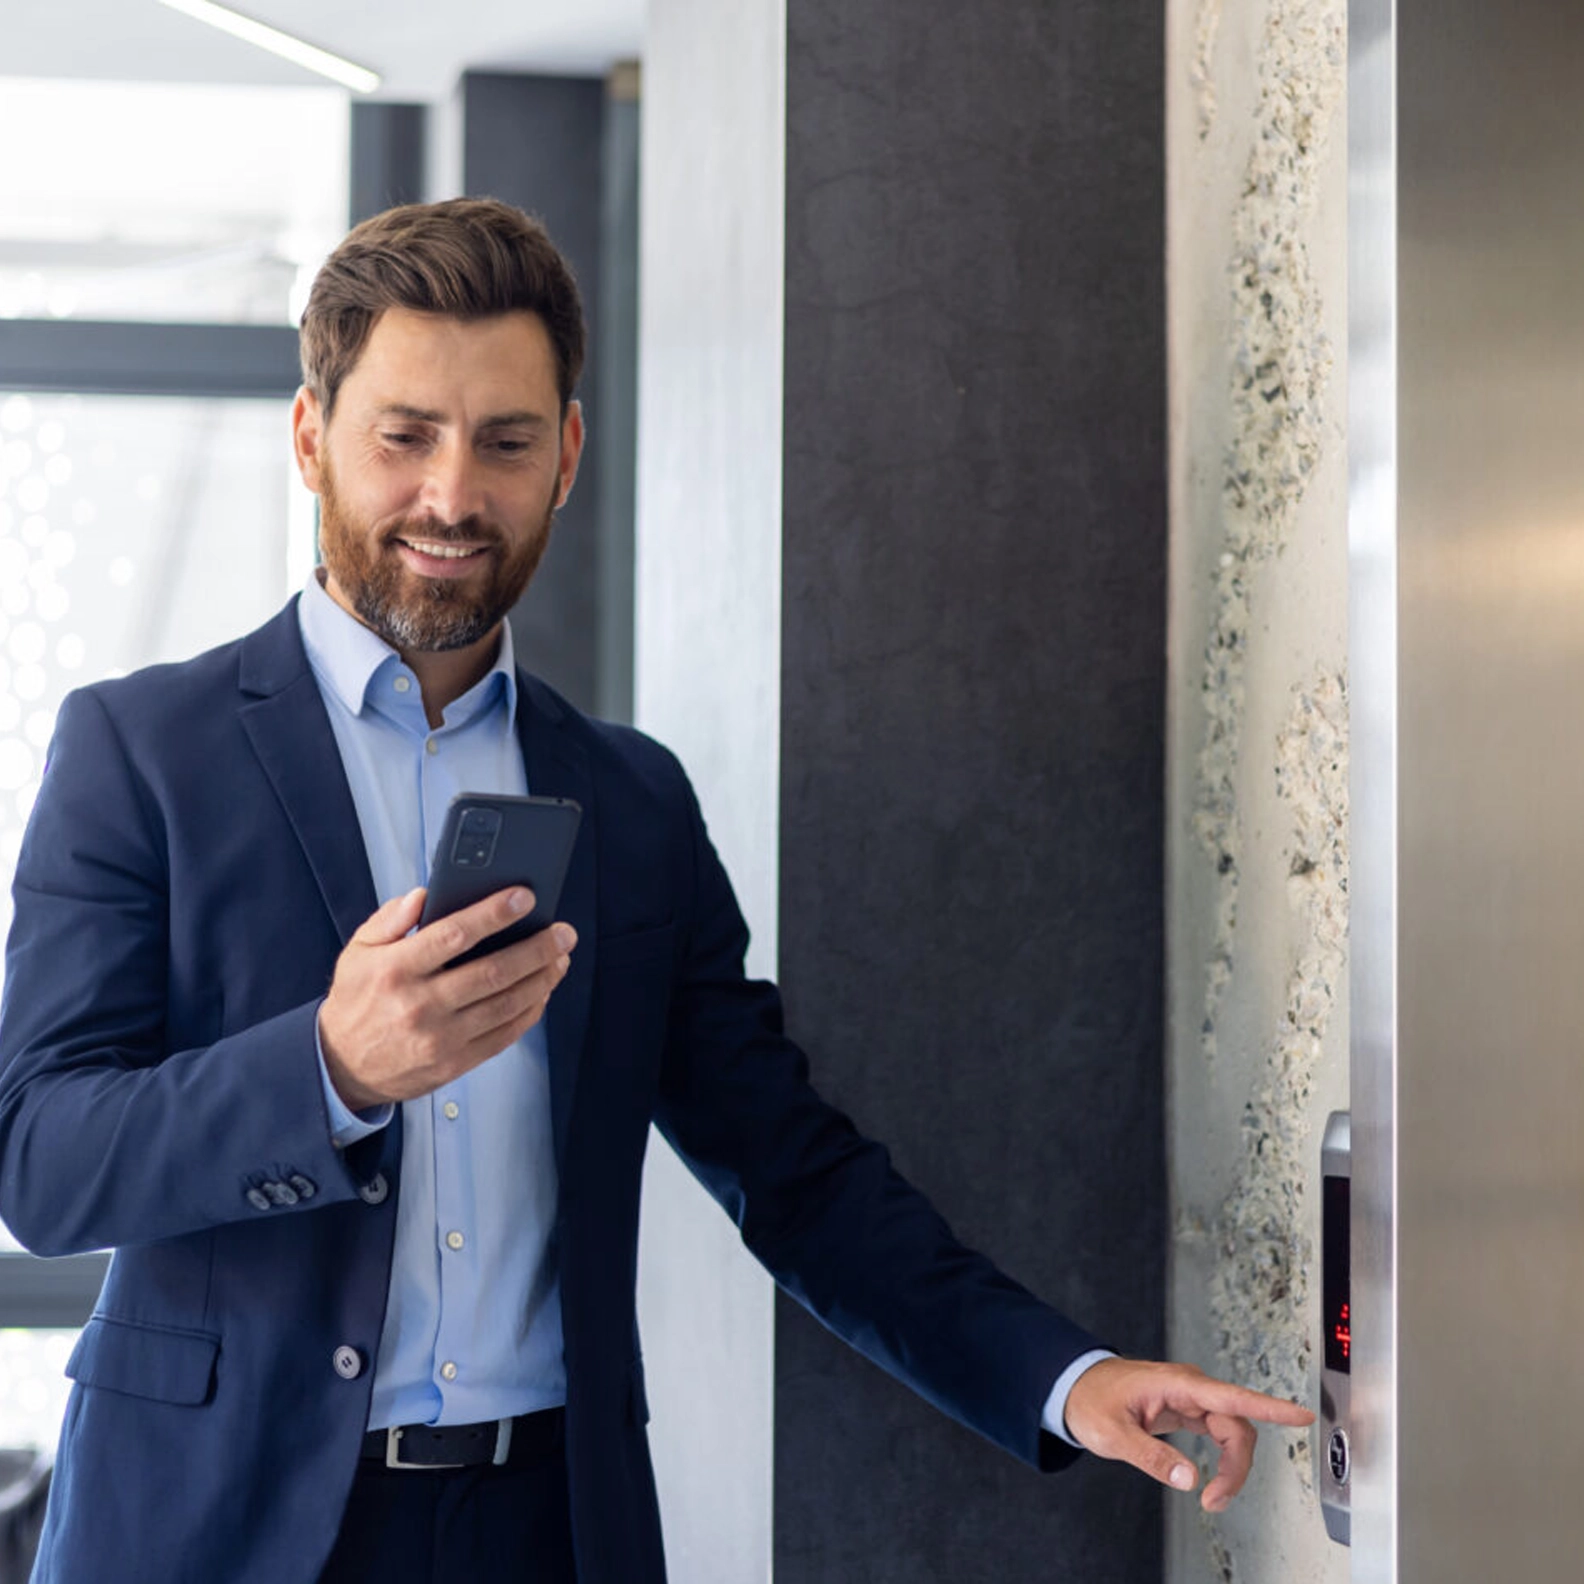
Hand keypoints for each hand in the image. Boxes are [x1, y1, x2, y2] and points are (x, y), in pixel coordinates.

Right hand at [319, 886, 576, 1110]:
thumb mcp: (357, 952)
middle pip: (492, 972)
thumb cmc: (357, 1000)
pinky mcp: (454, 1063)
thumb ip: (389, 919)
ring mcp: (440, 1038)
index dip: (494, 914)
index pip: (453, 935)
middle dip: (536, 949)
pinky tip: (542, 991)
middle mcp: (419, 1005)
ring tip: (561, 958)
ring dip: (541, 979)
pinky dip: (530, 1012)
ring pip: (505, 1004)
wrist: (342, 1067)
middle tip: (564, 932)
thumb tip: (424, 896)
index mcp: (396, 970)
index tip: (525, 897)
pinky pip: (503, 1036)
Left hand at [1062, 1357, 1313, 1511]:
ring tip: (1212, 1500)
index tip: (1301, 1415)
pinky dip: (1223, 1461)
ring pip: (1232, 1433)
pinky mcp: (1189, 1410)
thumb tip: (1191, 1479)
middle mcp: (1191, 1387)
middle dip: (1236, 1467)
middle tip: (1214, 1502)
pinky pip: (1220, 1435)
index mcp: (1177, 1383)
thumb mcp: (1112, 1434)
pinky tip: (1214, 1482)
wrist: (1076, 1387)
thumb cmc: (1091, 1402)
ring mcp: (1192, 1398)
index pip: (1231, 1396)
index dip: (1269, 1407)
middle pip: (1237, 1426)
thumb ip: (1150, 1456)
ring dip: (1231, 1468)